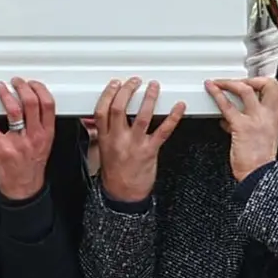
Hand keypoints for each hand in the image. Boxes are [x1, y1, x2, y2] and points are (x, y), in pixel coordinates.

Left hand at [0, 76, 56, 201]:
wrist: (25, 189)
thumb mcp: (44, 144)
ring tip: (0, 88)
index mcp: (46, 133)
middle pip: (31, 103)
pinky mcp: (3, 149)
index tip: (31, 83)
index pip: (48, 104)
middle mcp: (35, 136)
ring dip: (5, 95)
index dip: (39, 88)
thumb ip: (40, 125)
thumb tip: (32, 104)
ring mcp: (19, 142)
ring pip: (14, 111)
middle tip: (14, 82)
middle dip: (22, 87)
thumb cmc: (32, 167)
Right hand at [89, 77, 186, 203]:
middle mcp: (118, 139)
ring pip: (142, 116)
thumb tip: (98, 117)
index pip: (102, 111)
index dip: (109, 94)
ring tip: (153, 87)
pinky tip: (178, 107)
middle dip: (127, 90)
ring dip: (149, 98)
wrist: (123, 195)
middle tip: (135, 82)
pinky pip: (163, 131)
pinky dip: (173, 117)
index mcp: (105, 138)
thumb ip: (101, 132)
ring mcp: (135, 145)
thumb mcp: (102, 151)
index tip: (115, 84)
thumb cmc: (115, 174)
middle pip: (119, 109)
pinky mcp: (150, 151)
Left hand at [206, 75, 277, 180]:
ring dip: (230, 82)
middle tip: (240, 81)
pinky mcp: (242, 126)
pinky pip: (228, 106)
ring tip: (220, 82)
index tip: (257, 82)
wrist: (259, 175)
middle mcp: (269, 115)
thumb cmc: (260, 160)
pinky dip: (217, 95)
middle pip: (268, 83)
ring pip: (246, 89)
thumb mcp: (265, 135)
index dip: (269, 82)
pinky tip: (211, 89)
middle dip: (253, 78)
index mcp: (277, 117)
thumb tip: (234, 114)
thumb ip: (253, 121)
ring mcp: (256, 119)